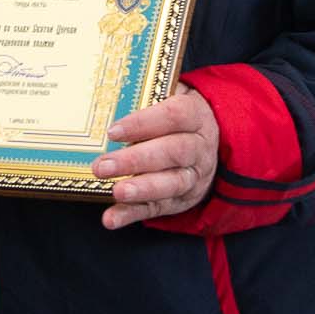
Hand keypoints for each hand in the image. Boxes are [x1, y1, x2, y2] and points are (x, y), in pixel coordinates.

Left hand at [94, 86, 216, 230]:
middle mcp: (199, 148)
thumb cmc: (177, 118)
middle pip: (173, 152)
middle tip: (103, 165)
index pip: (174, 116)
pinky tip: (111, 218)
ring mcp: (193, 177)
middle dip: (136, 160)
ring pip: (172, 184)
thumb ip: (148, 97)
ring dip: (141, 189)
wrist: (212, 144)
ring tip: (116, 191)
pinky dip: (133, 214)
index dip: (142, 123)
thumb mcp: (171, 98)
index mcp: (196, 117)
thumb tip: (111, 95)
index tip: (112, 132)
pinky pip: (158, 208)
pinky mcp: (181, 200)